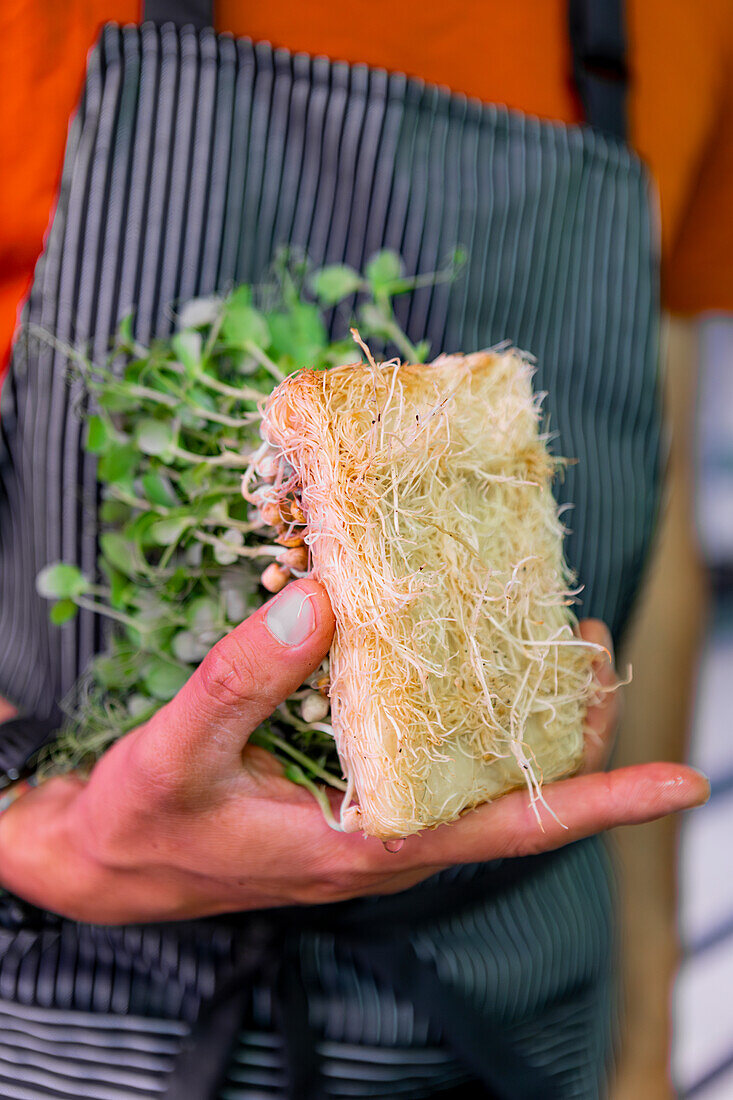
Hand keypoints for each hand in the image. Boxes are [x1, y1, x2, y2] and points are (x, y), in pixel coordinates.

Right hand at [0, 581, 707, 923]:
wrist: (102, 861)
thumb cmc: (141, 824)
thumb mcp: (177, 752)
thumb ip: (241, 679)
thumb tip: (320, 599)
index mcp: (367, 842)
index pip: (512, 828)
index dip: (600, 802)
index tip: (683, 783)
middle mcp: (389, 834)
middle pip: (514, 786)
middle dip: (569, 723)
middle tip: (585, 638)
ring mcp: (374, 816)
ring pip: (479, 768)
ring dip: (520, 707)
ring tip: (544, 633)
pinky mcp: (348, 794)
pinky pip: (432, 754)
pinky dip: (461, 706)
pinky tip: (454, 655)